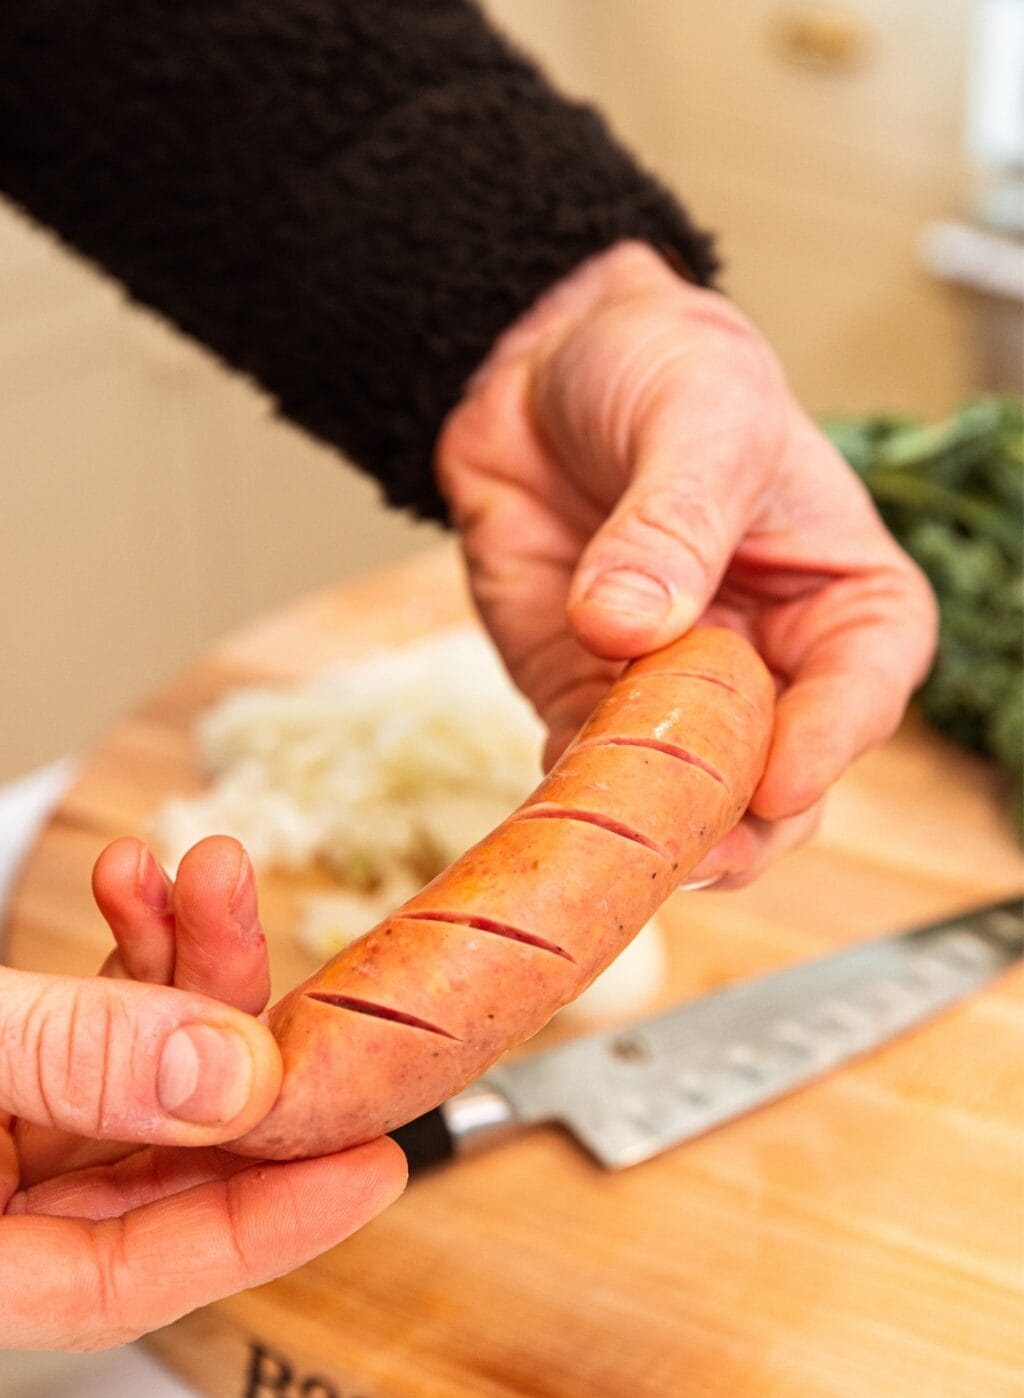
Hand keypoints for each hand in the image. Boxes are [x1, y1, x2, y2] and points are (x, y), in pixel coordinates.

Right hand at [1, 836, 405, 1349]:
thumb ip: (67, 1061)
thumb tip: (225, 1073)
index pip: (140, 1275)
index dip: (270, 1227)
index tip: (375, 1166)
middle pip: (153, 1159)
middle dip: (239, 1048)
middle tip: (308, 982)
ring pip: (127, 1073)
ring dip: (181, 971)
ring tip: (213, 882)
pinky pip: (77, 1023)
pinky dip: (116, 955)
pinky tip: (141, 889)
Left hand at [437, 242, 937, 886]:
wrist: (544, 363)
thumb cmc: (665, 365)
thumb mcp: (698, 413)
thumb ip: (674, 516)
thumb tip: (628, 622)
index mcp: (839, 591)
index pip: (864, 680)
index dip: (832, 739)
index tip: (781, 779)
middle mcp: (767, 657)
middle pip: (783, 769)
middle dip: (750, 823)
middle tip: (705, 852)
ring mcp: (675, 689)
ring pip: (689, 793)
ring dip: (658, 829)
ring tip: (627, 849)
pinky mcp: (586, 696)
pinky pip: (590, 769)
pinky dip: (576, 799)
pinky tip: (557, 810)